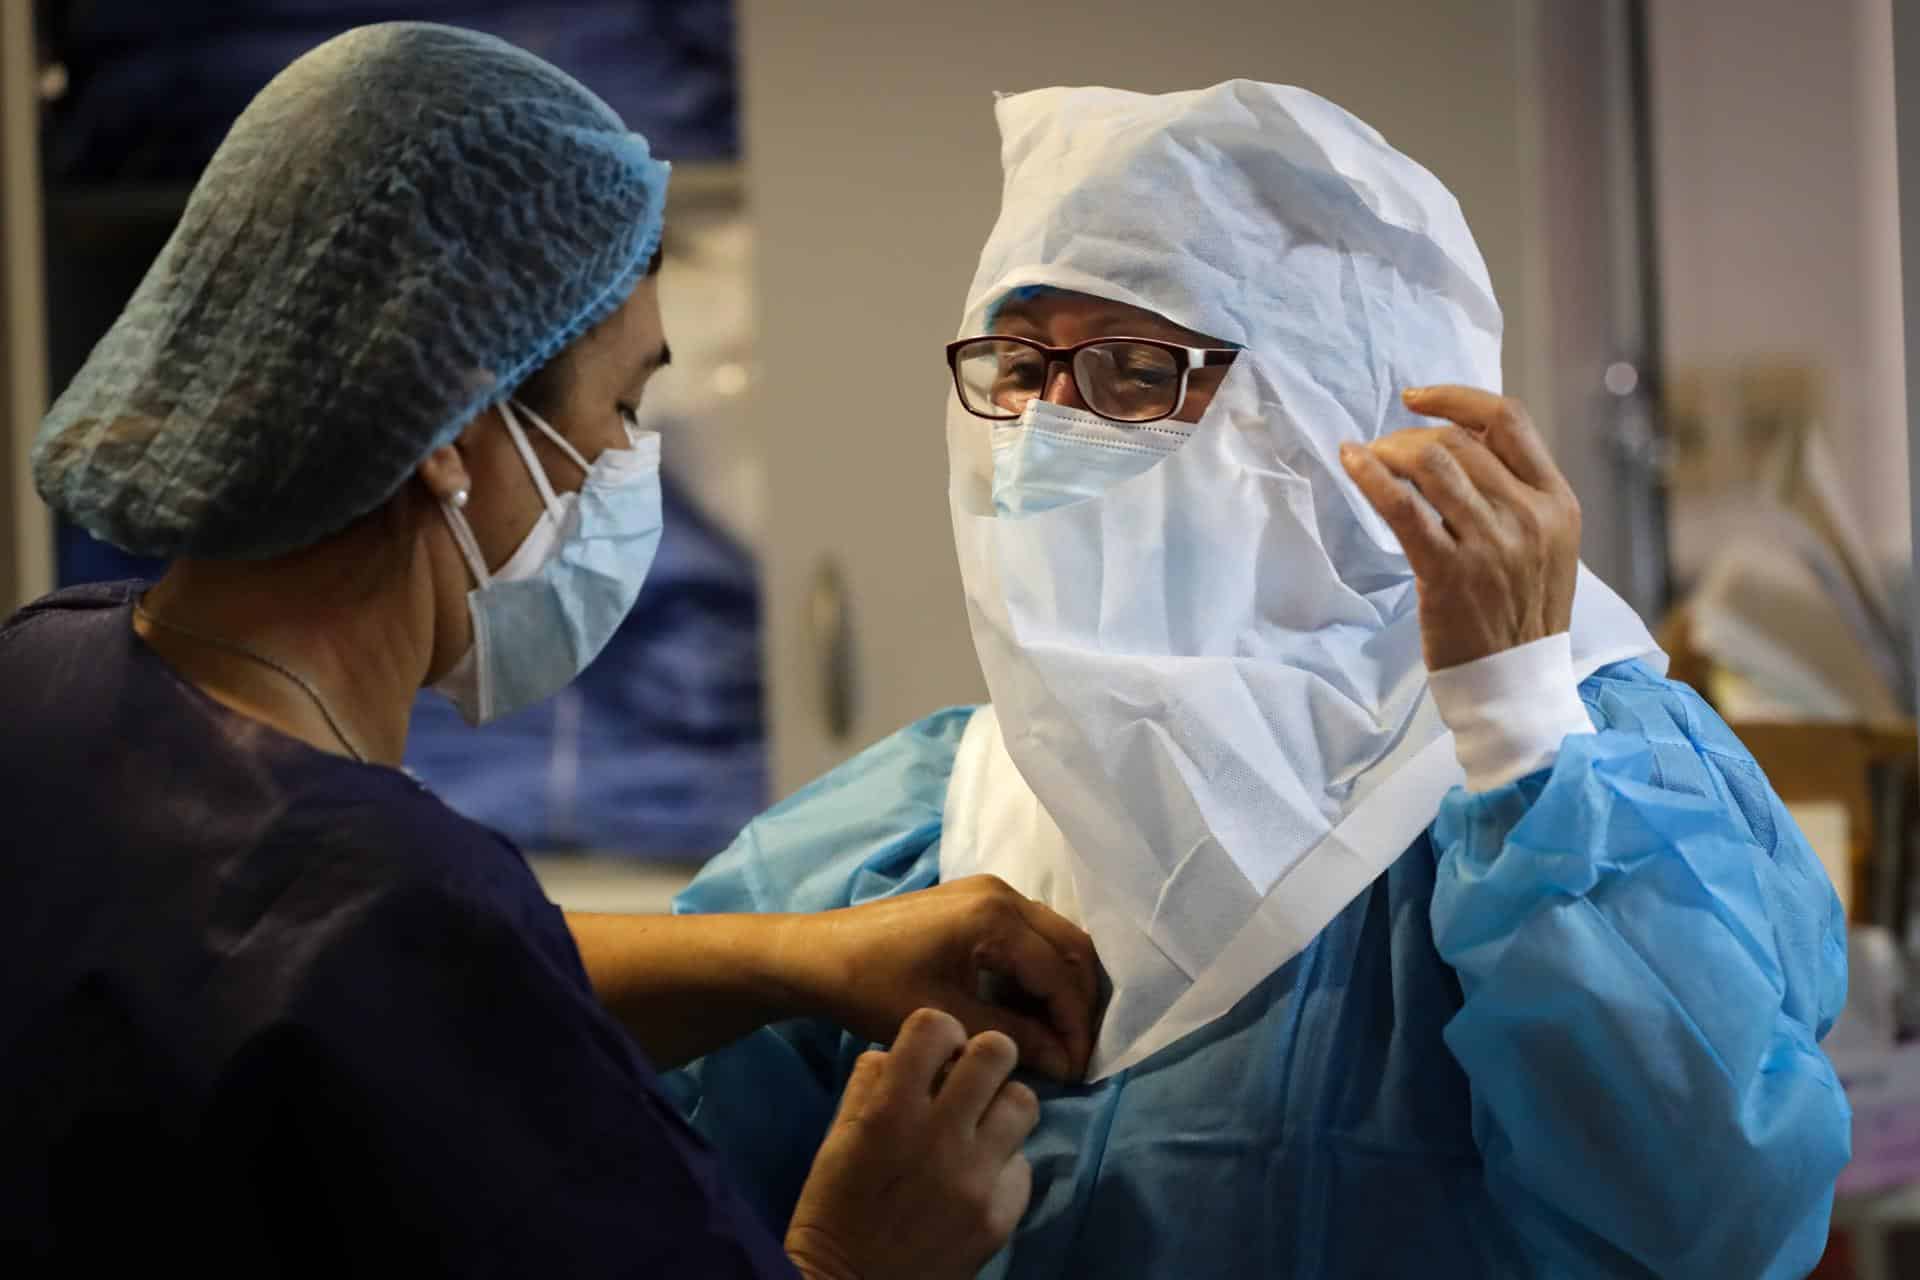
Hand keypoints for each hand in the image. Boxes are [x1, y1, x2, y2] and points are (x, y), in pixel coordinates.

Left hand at [781, 876, 1099, 1080]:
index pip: (1060, 973)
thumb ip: (1013, 1038)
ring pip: (1053, 938)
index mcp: (996, 916)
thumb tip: (1067, 1062)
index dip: (1075, 1026)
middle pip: (1070, 946)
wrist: (817, 956)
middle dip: (1080, 1002)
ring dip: (1062, 985)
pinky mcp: (975, 900)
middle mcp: (1001, 893)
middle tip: (1079, 1053)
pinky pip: (1029, 933)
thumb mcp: (947, 1021)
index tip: (1079, 1070)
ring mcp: (988, 890)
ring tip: (1058, 1036)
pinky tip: (1029, 1009)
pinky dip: (1039, 971)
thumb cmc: (874, 988)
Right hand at [787, 1010, 1037, 1279]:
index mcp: (890, 1111)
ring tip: (982, 1129)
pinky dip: (1003, 1167)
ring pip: (1024, 1102)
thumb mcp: (836, 1138)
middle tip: (973, 1079)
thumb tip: (902, 1049)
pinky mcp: (1002, 1215)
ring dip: (1002, 1108)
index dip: (939, 1031)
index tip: (937, 1052)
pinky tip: (978, 1183)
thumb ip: (871, 1085)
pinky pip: (1023, 1165)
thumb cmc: (834, 1209)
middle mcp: (940, 1136)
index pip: (936, 1023)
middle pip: (997, 1051)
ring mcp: (977, 1178)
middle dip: (986, 1056)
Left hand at [1339, 386, 1580, 670]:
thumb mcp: (1545, 545)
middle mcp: (1529, 516)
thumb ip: (1516, 494)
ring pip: (1431, 464)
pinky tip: (1351, 462)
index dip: (1457, 397)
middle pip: (1458, 441)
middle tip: (1380, 450)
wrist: (1516, 684)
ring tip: (1367, 461)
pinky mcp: (1450, 573)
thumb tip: (1462, 441)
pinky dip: (1372, 477)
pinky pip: (1403, 508)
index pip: (1508, 420)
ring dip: (1388, 452)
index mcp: (1557, 502)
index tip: (1416, 398)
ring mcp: (1492, 545)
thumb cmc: (1520, 614)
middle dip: (1408, 436)